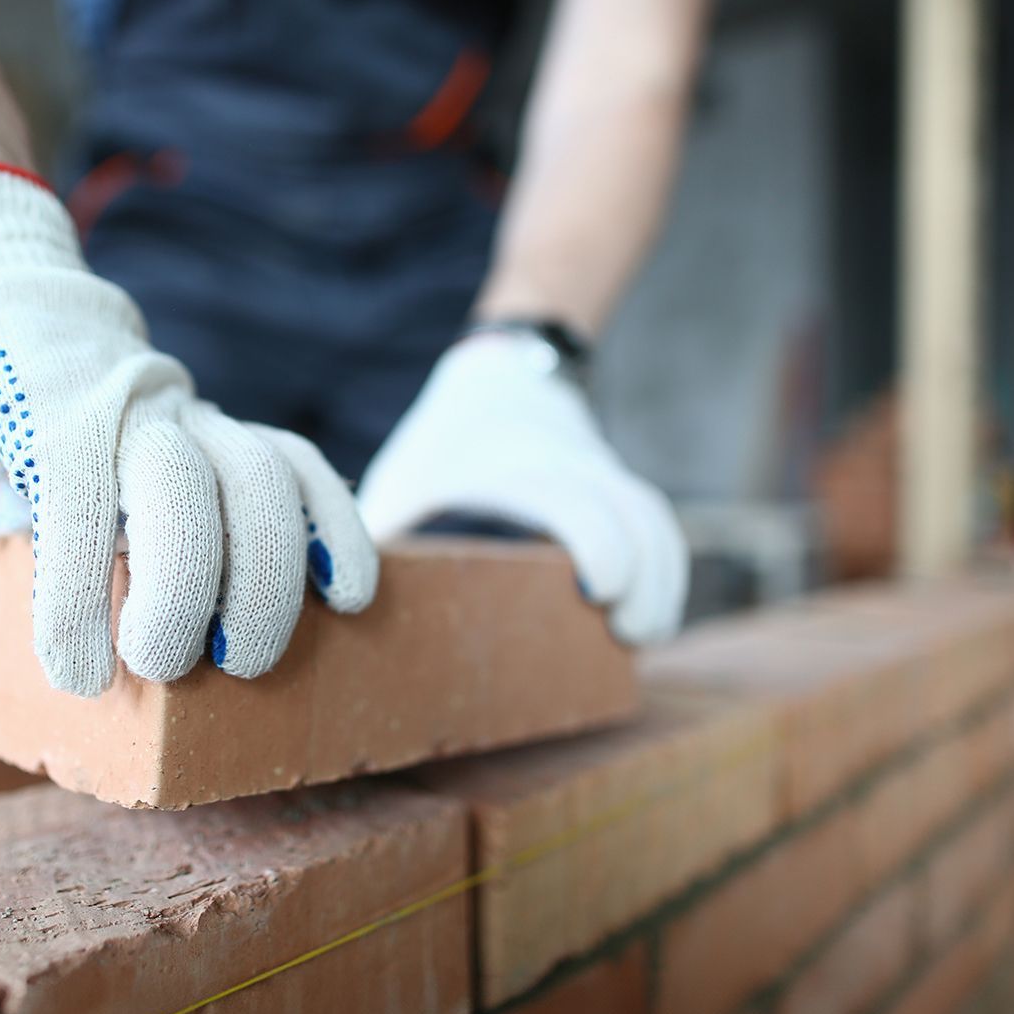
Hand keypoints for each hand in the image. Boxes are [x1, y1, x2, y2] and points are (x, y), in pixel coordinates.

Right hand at [0, 164, 376, 696]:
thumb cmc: (58, 427)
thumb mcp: (124, 463)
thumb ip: (153, 528)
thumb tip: (156, 658)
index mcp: (204, 427)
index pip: (291, 465)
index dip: (334, 528)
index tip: (350, 598)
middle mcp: (175, 412)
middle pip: (257, 482)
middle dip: (264, 583)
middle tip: (241, 664)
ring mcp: (111, 411)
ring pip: (182, 488)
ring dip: (185, 592)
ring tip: (159, 663)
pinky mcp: (42, 421)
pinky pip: (72, 516)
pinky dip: (74, 606)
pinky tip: (75, 671)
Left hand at [356, 332, 686, 644]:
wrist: (502, 377)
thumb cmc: (443, 441)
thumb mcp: (405, 480)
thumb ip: (382, 534)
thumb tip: (347, 606)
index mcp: (519, 467)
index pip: (575, 499)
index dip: (598, 542)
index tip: (595, 592)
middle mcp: (574, 468)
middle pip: (636, 514)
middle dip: (644, 575)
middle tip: (629, 636)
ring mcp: (604, 477)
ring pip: (656, 520)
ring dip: (663, 578)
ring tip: (645, 633)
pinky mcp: (621, 492)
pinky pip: (659, 524)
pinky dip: (666, 568)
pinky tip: (653, 615)